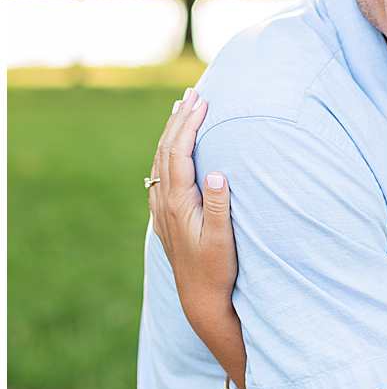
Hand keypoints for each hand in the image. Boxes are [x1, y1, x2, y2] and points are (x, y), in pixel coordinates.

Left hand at [149, 90, 236, 307]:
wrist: (198, 296)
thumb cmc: (217, 268)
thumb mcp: (224, 238)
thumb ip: (220, 205)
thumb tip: (218, 173)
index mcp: (179, 203)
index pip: (180, 154)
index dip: (189, 125)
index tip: (203, 102)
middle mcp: (164, 202)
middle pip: (166, 150)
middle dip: (179, 119)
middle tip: (193, 93)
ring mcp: (161, 208)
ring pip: (160, 160)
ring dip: (172, 131)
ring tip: (181, 108)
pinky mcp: (165, 213)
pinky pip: (161, 172)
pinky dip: (168, 150)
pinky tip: (173, 145)